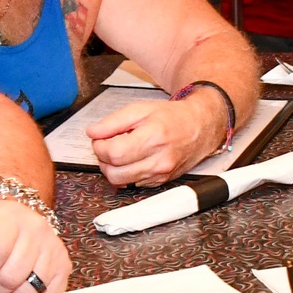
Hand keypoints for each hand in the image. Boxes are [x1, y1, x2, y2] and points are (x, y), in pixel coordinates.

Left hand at [86, 95, 221, 186]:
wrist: (200, 127)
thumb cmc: (172, 117)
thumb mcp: (140, 109)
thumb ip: (113, 122)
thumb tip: (92, 133)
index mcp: (153, 138)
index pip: (113, 153)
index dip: (99, 147)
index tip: (99, 139)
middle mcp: (159, 160)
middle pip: (114, 173)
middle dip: (103, 160)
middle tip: (107, 146)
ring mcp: (161, 174)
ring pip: (121, 182)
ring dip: (113, 168)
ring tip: (119, 152)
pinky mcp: (161, 182)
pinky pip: (133, 184)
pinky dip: (127, 174)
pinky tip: (133, 159)